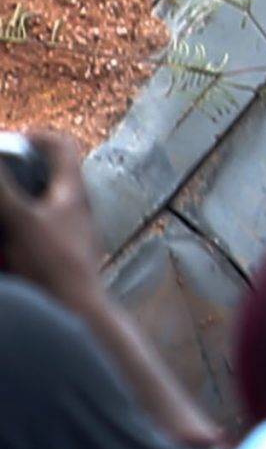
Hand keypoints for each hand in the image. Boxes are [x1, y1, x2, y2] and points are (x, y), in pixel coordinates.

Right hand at [0, 130, 99, 304]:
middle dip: (16, 176)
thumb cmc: (56, 265)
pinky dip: (14, 236)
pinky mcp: (58, 256)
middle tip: (1, 177)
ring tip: (3, 219)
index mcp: (72, 191)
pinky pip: (31, 235)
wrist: (76, 312)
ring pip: (36, 207)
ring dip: (13, 210)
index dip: (36, 137)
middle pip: (46, 176)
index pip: (62, 147)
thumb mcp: (21, 221)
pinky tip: (5, 252)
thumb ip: (3, 189)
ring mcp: (67, 233)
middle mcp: (73, 208)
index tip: (9, 141)